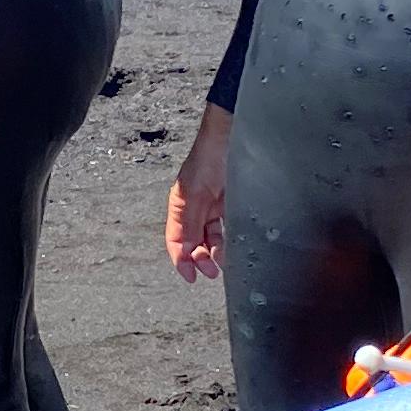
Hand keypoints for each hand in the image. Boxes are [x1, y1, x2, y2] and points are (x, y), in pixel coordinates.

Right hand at [164, 104, 231, 280]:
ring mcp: (215, 206)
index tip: (191, 277)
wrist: (235, 134)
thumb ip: (188, 223)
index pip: (176, 241)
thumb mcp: (195, 192)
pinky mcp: (233, 203)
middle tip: (212, 271)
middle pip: (193, 243)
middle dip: (201, 259)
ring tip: (225, 261)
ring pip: (212, 238)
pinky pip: (228, 228)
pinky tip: (235, 247)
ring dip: (216, 253)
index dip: (180, 261)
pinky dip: (230, 240)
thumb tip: (183, 252)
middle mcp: (196, 207)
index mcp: (180, 205)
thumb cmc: (210, 155)